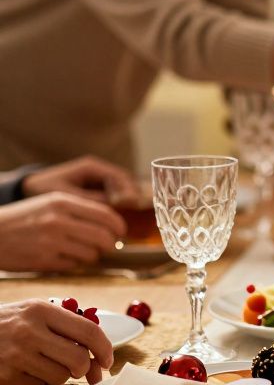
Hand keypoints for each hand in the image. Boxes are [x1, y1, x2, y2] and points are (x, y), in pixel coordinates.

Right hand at [0, 193, 124, 271]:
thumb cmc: (24, 218)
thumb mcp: (50, 203)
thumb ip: (80, 211)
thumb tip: (112, 225)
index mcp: (63, 202)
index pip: (107, 216)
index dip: (118, 227)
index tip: (120, 233)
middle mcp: (58, 221)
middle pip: (104, 237)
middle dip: (109, 244)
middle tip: (106, 246)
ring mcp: (50, 242)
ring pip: (91, 254)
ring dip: (91, 255)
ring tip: (79, 251)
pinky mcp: (43, 260)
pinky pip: (73, 265)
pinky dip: (73, 263)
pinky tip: (63, 257)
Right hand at [0, 299, 113, 384]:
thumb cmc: (5, 324)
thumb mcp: (32, 312)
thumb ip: (65, 324)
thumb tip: (99, 351)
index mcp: (41, 310)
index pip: (89, 331)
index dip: (105, 349)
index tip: (108, 360)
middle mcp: (30, 331)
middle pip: (79, 359)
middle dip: (86, 369)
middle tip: (84, 371)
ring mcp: (16, 355)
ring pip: (61, 376)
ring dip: (61, 376)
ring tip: (47, 365)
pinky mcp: (6, 376)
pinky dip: (42, 382)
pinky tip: (30, 371)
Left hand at [21, 155, 137, 204]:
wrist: (27, 189)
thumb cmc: (43, 190)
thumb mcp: (67, 195)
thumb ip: (91, 198)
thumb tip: (117, 204)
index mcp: (92, 167)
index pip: (119, 175)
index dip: (128, 189)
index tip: (132, 204)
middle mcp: (99, 170)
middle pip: (125, 180)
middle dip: (132, 195)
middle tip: (135, 210)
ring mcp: (99, 178)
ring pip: (122, 187)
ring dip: (127, 200)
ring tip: (128, 214)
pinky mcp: (97, 188)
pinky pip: (114, 194)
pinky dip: (119, 204)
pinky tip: (117, 217)